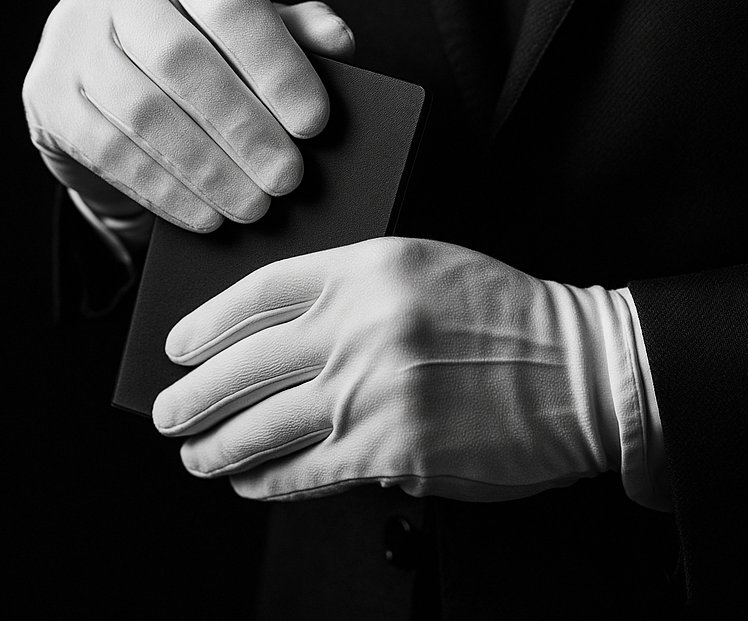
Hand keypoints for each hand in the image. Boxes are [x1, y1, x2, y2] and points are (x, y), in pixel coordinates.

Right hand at [22, 0, 354, 231]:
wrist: (106, 72)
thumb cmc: (196, 44)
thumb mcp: (246, 29)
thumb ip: (293, 31)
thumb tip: (339, 38)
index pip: (231, 4)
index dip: (277, 66)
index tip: (315, 122)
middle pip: (182, 60)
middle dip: (243, 128)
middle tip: (289, 178)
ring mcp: (69, 35)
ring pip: (143, 111)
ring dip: (206, 169)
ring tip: (255, 205)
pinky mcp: (46, 91)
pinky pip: (107, 150)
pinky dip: (163, 189)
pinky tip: (205, 214)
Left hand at [152, 238, 627, 501]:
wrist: (580, 368)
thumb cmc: (507, 316)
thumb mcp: (425, 267)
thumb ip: (351, 291)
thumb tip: (279, 341)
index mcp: (368, 266)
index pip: (261, 290)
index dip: (208, 321)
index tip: (179, 344)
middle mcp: (361, 323)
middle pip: (247, 362)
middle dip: (194, 393)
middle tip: (168, 410)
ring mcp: (373, 389)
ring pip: (263, 423)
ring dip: (218, 445)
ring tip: (195, 454)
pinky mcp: (391, 449)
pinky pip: (307, 470)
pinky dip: (269, 480)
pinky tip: (251, 481)